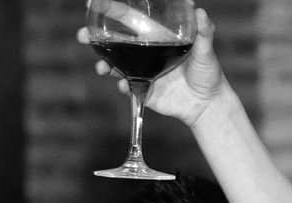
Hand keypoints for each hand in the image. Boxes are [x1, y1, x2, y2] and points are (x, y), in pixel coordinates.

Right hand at [77, 8, 224, 126]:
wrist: (208, 103)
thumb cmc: (208, 72)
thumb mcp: (206, 49)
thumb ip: (204, 31)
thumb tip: (199, 11)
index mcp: (155, 36)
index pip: (129, 20)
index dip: (112, 10)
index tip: (94, 4)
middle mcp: (145, 52)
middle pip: (114, 42)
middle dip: (94, 38)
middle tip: (82, 36)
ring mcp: (143, 71)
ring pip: (115, 65)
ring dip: (103, 64)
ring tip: (101, 68)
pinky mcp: (145, 90)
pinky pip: (128, 87)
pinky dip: (123, 86)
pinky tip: (123, 85)